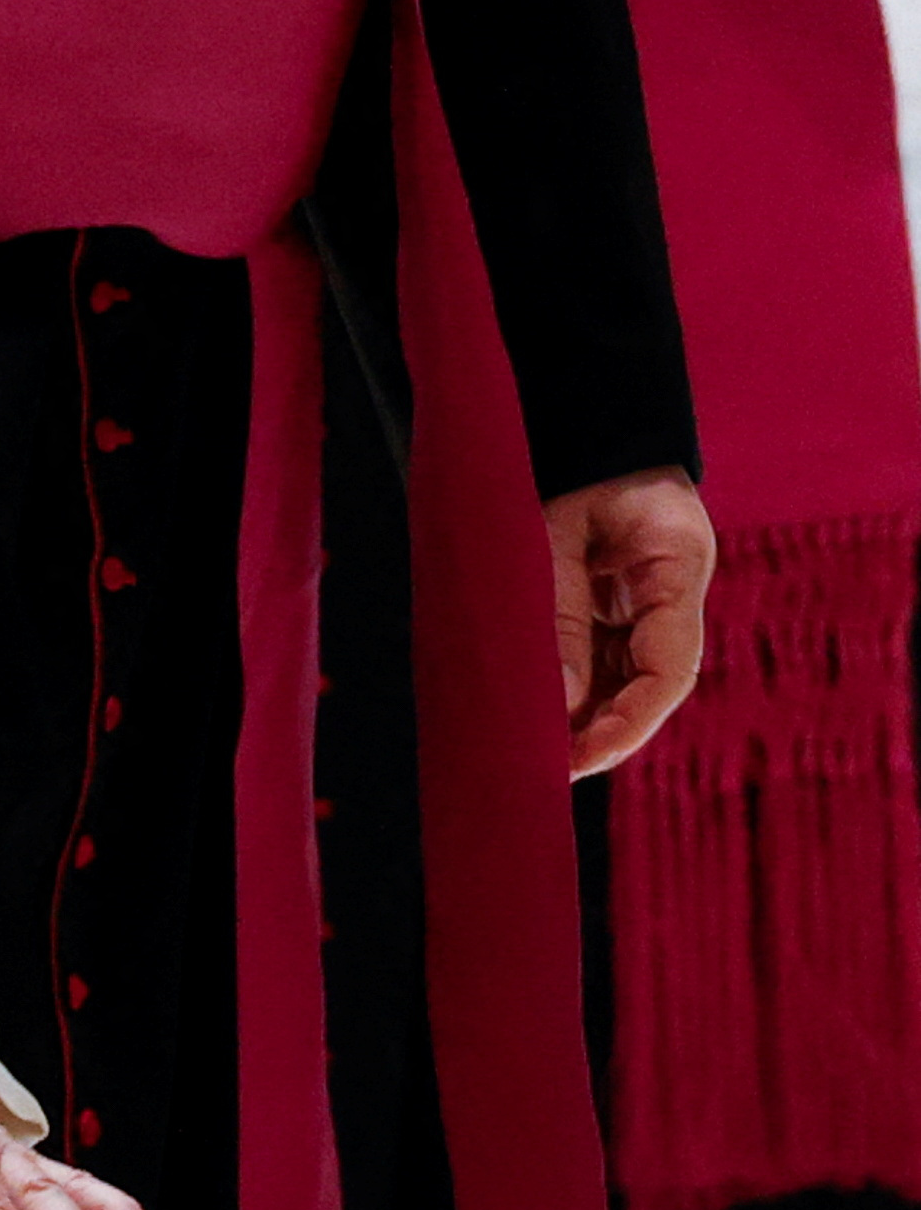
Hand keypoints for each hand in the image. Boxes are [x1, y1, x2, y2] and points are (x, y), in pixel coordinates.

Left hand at [550, 465, 711, 773]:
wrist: (576, 432)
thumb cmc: (565, 468)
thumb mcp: (553, 533)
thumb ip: (559, 614)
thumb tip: (557, 704)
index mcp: (679, 567)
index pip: (671, 666)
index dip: (632, 722)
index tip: (585, 758)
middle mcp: (670, 597)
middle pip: (647, 687)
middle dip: (601, 735)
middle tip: (546, 776)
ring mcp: (642, 607)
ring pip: (620, 683)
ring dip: (579, 723)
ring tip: (531, 760)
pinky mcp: (611, 611)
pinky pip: (594, 665)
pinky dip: (565, 697)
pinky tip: (532, 727)